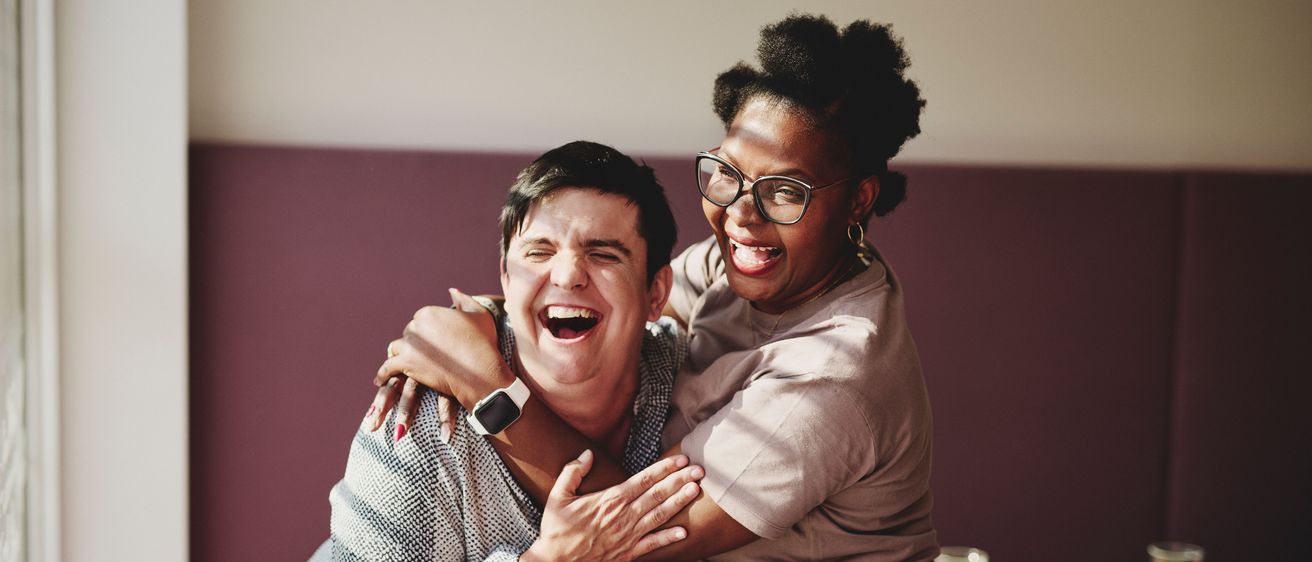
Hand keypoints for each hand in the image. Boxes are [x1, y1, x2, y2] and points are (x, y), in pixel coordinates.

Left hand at [368, 289, 505, 436]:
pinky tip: (380, 379)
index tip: (436, 343)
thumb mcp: (479, 315)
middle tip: (426, 357)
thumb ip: (464, 299)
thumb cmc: (484, 343)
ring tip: (403, 365)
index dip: (428, 332)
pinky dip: (383, 373)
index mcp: (430, 312)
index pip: (420, 319)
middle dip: (416, 343)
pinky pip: (387, 367)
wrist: (480, 371)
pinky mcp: (405, 363)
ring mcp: (409, 345)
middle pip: (409, 333)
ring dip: (401, 355)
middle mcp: (416, 325)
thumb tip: (451, 290)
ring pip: (397, 348)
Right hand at [521, 450, 703, 561]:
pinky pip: (652, 545)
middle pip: (658, 494)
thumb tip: (587, 453)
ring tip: (696, 491)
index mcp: (610, 499)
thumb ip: (572, 472)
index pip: (644, 479)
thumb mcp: (558, 496)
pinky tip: (684, 532)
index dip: (665, 469)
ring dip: (679, 502)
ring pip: (659, 515)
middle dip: (680, 481)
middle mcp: (623, 516)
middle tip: (700, 470)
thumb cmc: (556, 530)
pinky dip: (668, 538)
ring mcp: (627, 535)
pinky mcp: (627, 553)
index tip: (681, 459)